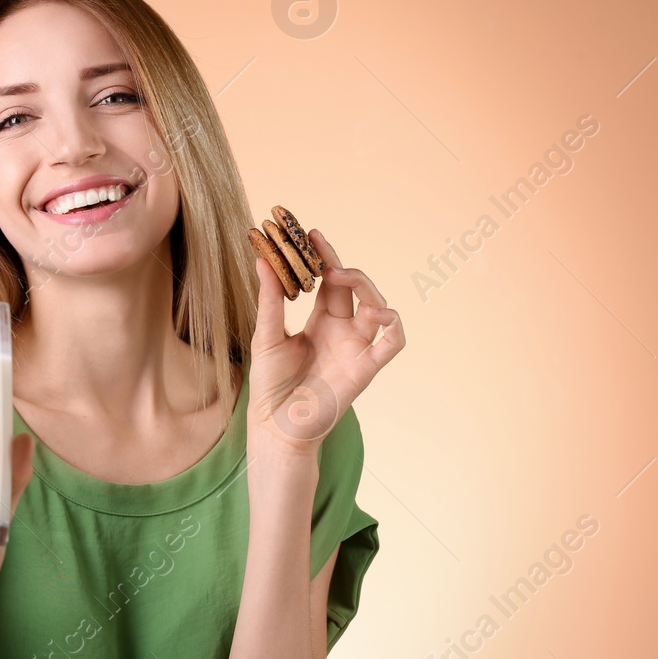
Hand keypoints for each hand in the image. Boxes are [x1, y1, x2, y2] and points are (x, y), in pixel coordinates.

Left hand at [248, 229, 405, 454]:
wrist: (275, 425)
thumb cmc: (269, 385)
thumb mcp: (266, 335)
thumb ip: (270, 299)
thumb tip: (264, 260)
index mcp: (319, 322)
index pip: (329, 281)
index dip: (325, 257)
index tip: (312, 233)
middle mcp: (342, 331)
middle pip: (354, 288)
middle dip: (343, 266)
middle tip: (324, 259)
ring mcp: (356, 348)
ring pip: (379, 307)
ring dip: (368, 287)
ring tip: (342, 278)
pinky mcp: (366, 368)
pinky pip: (393, 343)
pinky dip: (392, 324)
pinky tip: (375, 312)